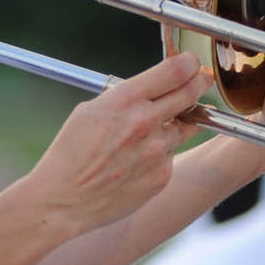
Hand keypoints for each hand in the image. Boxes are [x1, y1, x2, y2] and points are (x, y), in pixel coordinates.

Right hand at [17, 52, 208, 236]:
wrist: (64, 201)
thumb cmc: (71, 154)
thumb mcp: (90, 111)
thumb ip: (125, 98)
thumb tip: (153, 89)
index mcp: (125, 100)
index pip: (175, 71)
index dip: (189, 63)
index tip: (191, 64)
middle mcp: (145, 123)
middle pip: (191, 94)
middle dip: (199, 83)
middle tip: (201, 80)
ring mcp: (158, 152)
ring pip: (182, 128)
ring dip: (172, 125)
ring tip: (144, 136)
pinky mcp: (162, 176)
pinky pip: (170, 157)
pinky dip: (159, 156)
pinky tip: (133, 164)